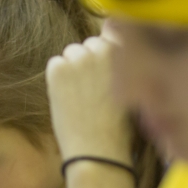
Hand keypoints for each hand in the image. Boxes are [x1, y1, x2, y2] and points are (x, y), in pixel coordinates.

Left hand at [46, 36, 132, 163]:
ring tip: (80, 98)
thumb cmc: (118, 127)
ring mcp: (81, 58)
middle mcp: (105, 50)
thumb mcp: (132, 88)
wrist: (98, 151)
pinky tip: (67, 99)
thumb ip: (122, 64)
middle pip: (89, 45)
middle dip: (88, 62)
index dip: (105, 58)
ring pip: (71, 53)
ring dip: (72, 69)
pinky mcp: (59, 69)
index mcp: (128, 53)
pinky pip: (54, 64)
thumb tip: (108, 43)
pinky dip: (57, 79)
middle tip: (90, 92)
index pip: (110, 36)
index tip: (104, 77)